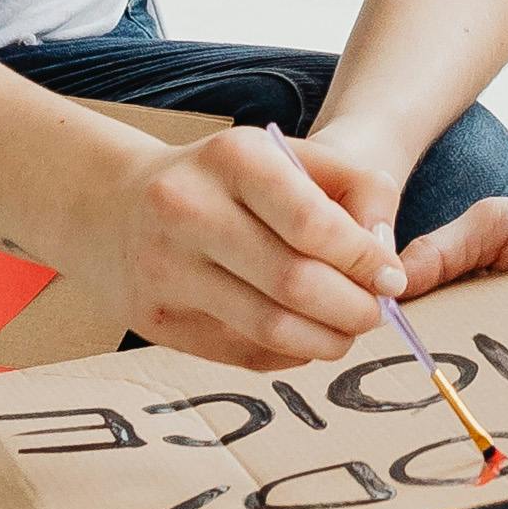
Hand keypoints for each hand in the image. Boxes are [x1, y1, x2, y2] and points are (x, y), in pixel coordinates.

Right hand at [114, 123, 402, 370]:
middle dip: (352, 309)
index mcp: (231, 158)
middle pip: (294, 283)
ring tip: (345, 332)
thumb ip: (357, 188)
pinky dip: (287, 353)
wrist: (116, 205)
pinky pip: (241, 352)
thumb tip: (385, 260)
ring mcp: (163, 268)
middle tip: (374, 314)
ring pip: (268, 328)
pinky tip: (300, 337)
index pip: (311, 222)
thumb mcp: (289, 156)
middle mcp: (187, 209)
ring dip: (326, 340)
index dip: (363, 260)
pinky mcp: (154, 319)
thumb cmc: (226, 182)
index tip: (391, 278)